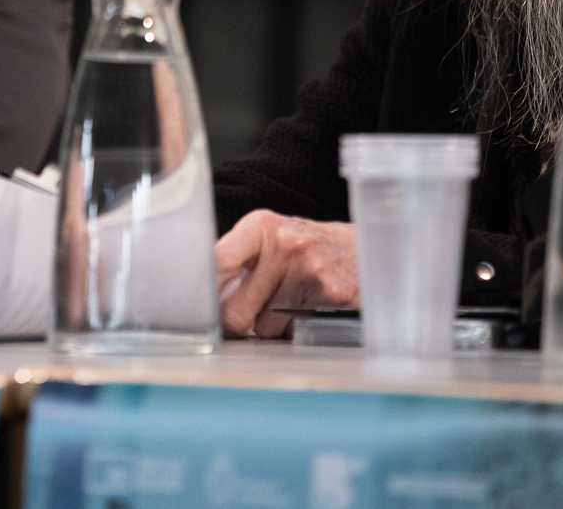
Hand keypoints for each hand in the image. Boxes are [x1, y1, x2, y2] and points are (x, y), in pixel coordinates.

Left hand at [214, 210, 358, 337]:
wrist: (365, 249)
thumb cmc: (309, 249)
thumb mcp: (271, 239)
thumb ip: (236, 263)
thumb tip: (201, 302)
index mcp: (261, 227)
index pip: (217, 261)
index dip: (204, 292)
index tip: (197, 306)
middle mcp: (286, 245)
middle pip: (235, 312)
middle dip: (239, 321)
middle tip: (254, 310)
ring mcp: (311, 271)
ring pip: (265, 330)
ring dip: (272, 327)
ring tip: (292, 302)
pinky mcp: (333, 297)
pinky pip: (295, 336)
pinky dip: (297, 332)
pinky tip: (310, 310)